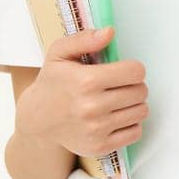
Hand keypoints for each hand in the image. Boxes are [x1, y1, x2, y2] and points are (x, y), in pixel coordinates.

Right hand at [14, 25, 148, 158]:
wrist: (37, 121)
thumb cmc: (52, 84)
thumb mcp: (59, 53)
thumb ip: (84, 39)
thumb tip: (109, 32)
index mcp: (86, 81)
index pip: (135, 72)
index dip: (133, 68)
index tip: (123, 70)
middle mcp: (92, 107)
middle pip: (141, 92)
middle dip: (134, 85)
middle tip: (120, 85)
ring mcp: (96, 130)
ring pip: (141, 112)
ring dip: (134, 104)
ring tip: (118, 100)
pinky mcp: (100, 146)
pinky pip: (135, 132)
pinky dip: (131, 123)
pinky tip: (116, 117)